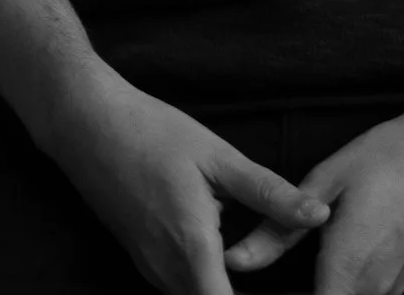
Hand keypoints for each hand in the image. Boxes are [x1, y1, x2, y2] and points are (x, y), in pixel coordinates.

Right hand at [35, 66, 333, 294]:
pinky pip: (181, 286)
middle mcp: (168, 271)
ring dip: (224, 286)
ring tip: (248, 249)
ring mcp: (150, 269)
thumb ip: (268, 192)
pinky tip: (223, 245)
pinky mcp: (142, 260)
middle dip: (243, 294)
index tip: (291, 294)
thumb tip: (318, 215)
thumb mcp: (217, 156)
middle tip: (278, 271)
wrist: (86, 125)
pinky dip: (206, 279)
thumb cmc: (152, 133)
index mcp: (194, 247)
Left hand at [223, 102, 403, 294]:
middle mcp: (370, 291)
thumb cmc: (390, 158)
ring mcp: (390, 291)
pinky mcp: (401, 284)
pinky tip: (320, 277)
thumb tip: (235, 259)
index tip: (250, 294)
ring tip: (287, 282)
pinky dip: (338, 294)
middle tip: (264, 286)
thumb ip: (279, 229)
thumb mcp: (327, 180)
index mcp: (345, 267)